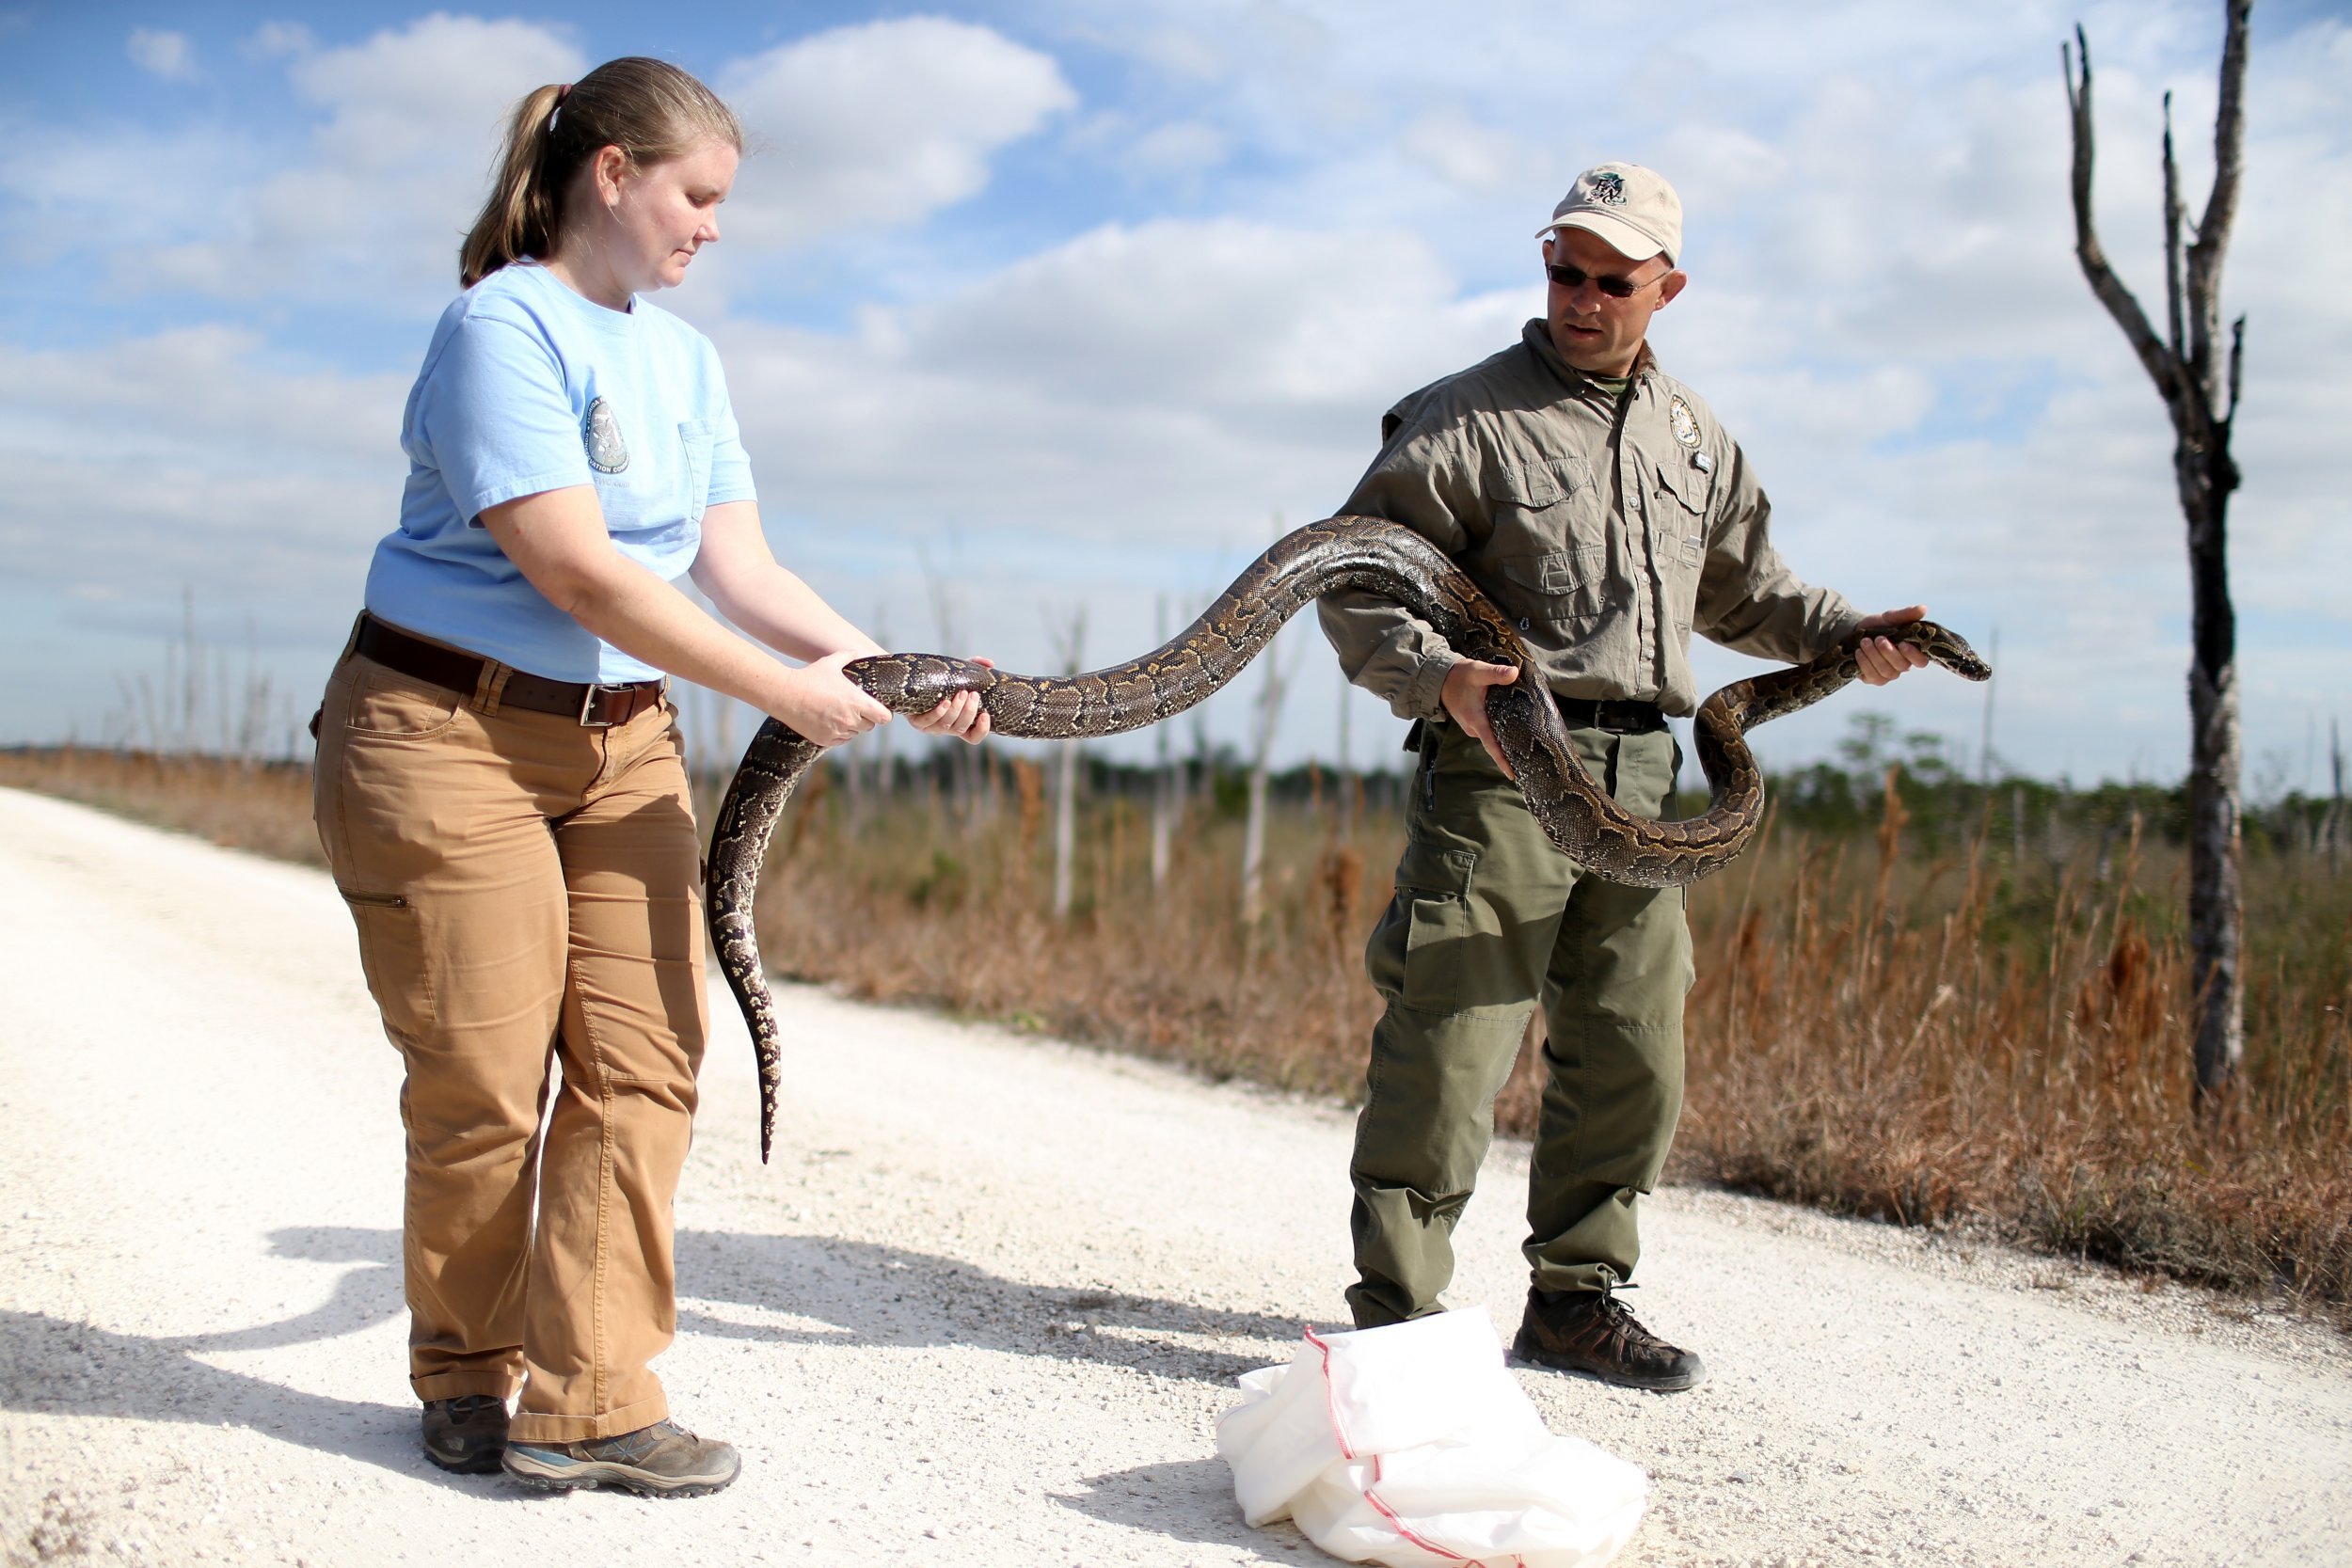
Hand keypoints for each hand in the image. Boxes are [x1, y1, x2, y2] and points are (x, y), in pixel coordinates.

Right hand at [774, 651, 892, 745]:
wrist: (785, 694)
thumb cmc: (810, 677)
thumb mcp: (831, 663)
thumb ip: (847, 656)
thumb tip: (856, 651)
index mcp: (857, 702)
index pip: (884, 717)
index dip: (883, 714)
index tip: (879, 710)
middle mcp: (850, 719)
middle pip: (870, 726)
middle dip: (866, 719)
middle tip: (856, 710)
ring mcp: (837, 731)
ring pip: (854, 734)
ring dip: (851, 727)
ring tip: (840, 714)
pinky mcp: (825, 740)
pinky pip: (840, 740)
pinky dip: (839, 734)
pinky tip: (830, 722)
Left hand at [906, 657, 992, 744]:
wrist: (914, 681)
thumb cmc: (942, 680)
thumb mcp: (960, 673)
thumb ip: (976, 667)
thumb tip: (990, 664)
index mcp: (959, 722)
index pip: (973, 737)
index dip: (981, 730)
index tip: (985, 715)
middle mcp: (946, 728)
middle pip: (961, 728)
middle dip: (969, 712)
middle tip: (973, 694)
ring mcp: (931, 727)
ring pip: (947, 725)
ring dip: (956, 710)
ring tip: (961, 693)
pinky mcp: (917, 722)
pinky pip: (928, 721)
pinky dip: (938, 713)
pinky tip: (945, 702)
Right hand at [1440, 658, 1520, 777]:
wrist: (1439, 678)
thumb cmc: (1458, 676)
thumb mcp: (1478, 671)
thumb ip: (1496, 674)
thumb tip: (1514, 673)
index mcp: (1476, 721)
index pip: (1492, 746)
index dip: (1502, 761)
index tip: (1513, 775)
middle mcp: (1474, 728)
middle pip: (1495, 744)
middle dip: (1510, 751)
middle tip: (1530, 757)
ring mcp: (1472, 726)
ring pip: (1492, 736)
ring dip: (1506, 738)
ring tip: (1526, 742)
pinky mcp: (1473, 722)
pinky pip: (1488, 730)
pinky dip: (1499, 730)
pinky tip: (1512, 727)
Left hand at [1854, 605, 1931, 686]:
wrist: (1855, 633)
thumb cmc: (1878, 626)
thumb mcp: (1890, 618)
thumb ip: (1906, 614)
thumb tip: (1923, 608)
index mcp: (1911, 652)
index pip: (1921, 661)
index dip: (1914, 655)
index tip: (1902, 644)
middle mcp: (1901, 665)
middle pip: (1902, 666)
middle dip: (1888, 652)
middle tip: (1878, 638)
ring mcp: (1888, 674)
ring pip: (1886, 672)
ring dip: (1874, 656)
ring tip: (1864, 641)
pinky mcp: (1873, 679)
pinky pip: (1872, 676)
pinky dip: (1865, 663)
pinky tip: (1859, 652)